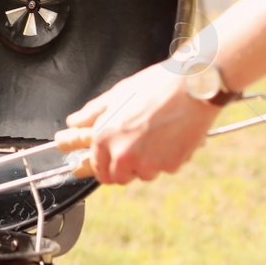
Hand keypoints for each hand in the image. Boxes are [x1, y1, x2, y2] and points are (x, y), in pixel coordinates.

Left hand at [53, 61, 219, 183]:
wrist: (191, 88)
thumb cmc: (154, 87)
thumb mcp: (116, 95)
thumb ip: (91, 113)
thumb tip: (74, 122)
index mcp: (105, 137)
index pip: (98, 168)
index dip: (102, 166)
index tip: (106, 164)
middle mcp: (123, 154)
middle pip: (118, 178)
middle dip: (123, 168)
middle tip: (132, 151)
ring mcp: (148, 163)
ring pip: (143, 174)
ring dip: (146, 164)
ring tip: (154, 138)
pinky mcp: (171, 165)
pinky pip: (165, 169)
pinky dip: (166, 159)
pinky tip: (170, 138)